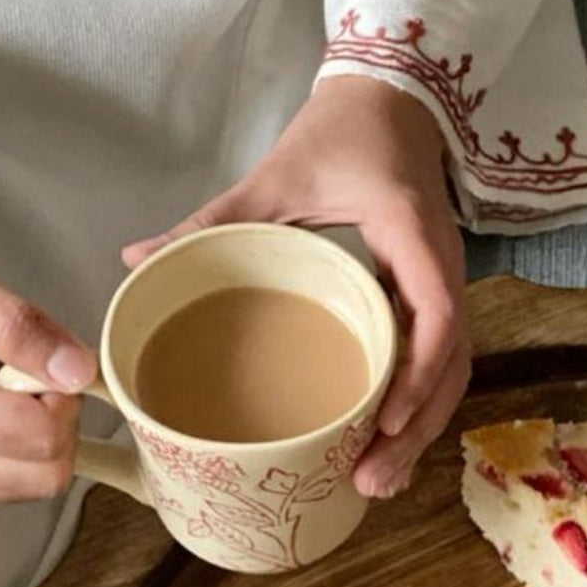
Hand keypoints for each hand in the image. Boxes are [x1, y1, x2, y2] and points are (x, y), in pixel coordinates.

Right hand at [0, 240, 96, 499]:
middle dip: (57, 425)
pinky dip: (12, 450)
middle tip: (30, 376)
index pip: (40, 438)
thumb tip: (78, 371)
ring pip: (26, 487)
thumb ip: (20, 327)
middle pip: (41, 476)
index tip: (47, 362)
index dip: (65, 399)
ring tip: (2, 388)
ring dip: (36, 440)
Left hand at [122, 76, 468, 497]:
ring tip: (378, 483)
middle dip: (417, 431)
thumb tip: (135, 259)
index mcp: (412, 237)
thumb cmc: (339, 135)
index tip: (381, 421)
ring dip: (420, 432)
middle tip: (371, 482)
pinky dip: (418, 410)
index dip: (415, 377)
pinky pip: (437, 365)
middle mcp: (442, 270)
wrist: (390, 102)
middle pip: (451, 368)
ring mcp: (443, 287)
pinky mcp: (432, 300)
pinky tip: (389, 449)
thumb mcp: (275, 178)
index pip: (437, 317)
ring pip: (450, 376)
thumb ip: (212, 220)